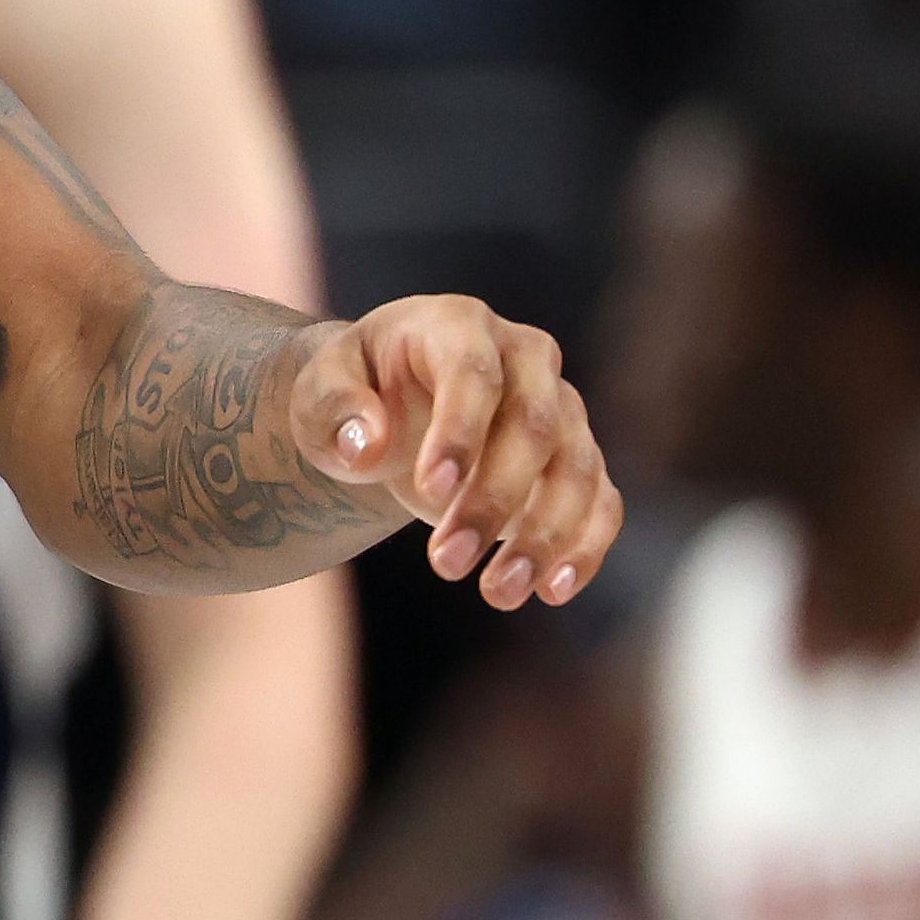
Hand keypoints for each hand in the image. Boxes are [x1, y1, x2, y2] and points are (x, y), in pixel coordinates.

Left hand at [287, 296, 615, 610]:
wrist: (389, 407)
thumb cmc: (354, 394)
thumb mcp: (319, 392)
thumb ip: (333, 409)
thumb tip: (366, 445)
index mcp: (460, 327)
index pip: (475, 375)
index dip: (460, 433)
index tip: (431, 493)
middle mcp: (526, 359)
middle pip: (534, 427)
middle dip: (493, 500)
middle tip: (446, 563)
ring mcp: (562, 408)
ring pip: (577, 469)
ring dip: (542, 536)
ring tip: (497, 592)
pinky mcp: (576, 460)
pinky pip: (601, 501)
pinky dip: (584, 547)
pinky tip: (551, 590)